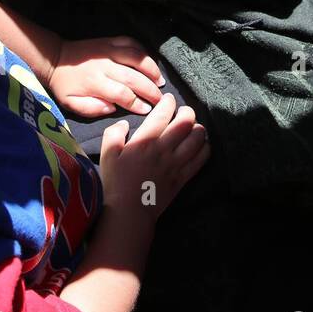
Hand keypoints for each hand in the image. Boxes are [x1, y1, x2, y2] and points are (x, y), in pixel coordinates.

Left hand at [48, 36, 165, 117]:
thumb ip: (91, 109)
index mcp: (95, 83)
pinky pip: (130, 42)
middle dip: (150, 90)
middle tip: (160, 99)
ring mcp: (108, 50)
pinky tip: (149, 62)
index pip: (122, 94)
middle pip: (134, 77)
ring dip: (151, 69)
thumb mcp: (71, 103)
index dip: (137, 103)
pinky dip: (143, 51)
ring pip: (136, 57)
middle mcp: (104, 65)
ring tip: (160, 81)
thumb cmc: (64, 85)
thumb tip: (113, 108)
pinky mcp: (109, 40)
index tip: (147, 109)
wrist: (55, 58)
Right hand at [98, 94, 208, 220]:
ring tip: (193, 127)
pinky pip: (202, 159)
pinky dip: (205, 148)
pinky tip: (200, 145)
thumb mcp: (107, 154)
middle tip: (183, 111)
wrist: (129, 211)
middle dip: (187, 112)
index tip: (168, 99)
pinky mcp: (184, 177)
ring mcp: (177, 164)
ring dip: (198, 128)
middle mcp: (164, 149)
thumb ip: (113, 133)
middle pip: (186, 122)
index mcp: (145, 141)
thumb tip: (123, 123)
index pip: (163, 113)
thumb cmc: (116, 182)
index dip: (169, 102)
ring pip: (198, 138)